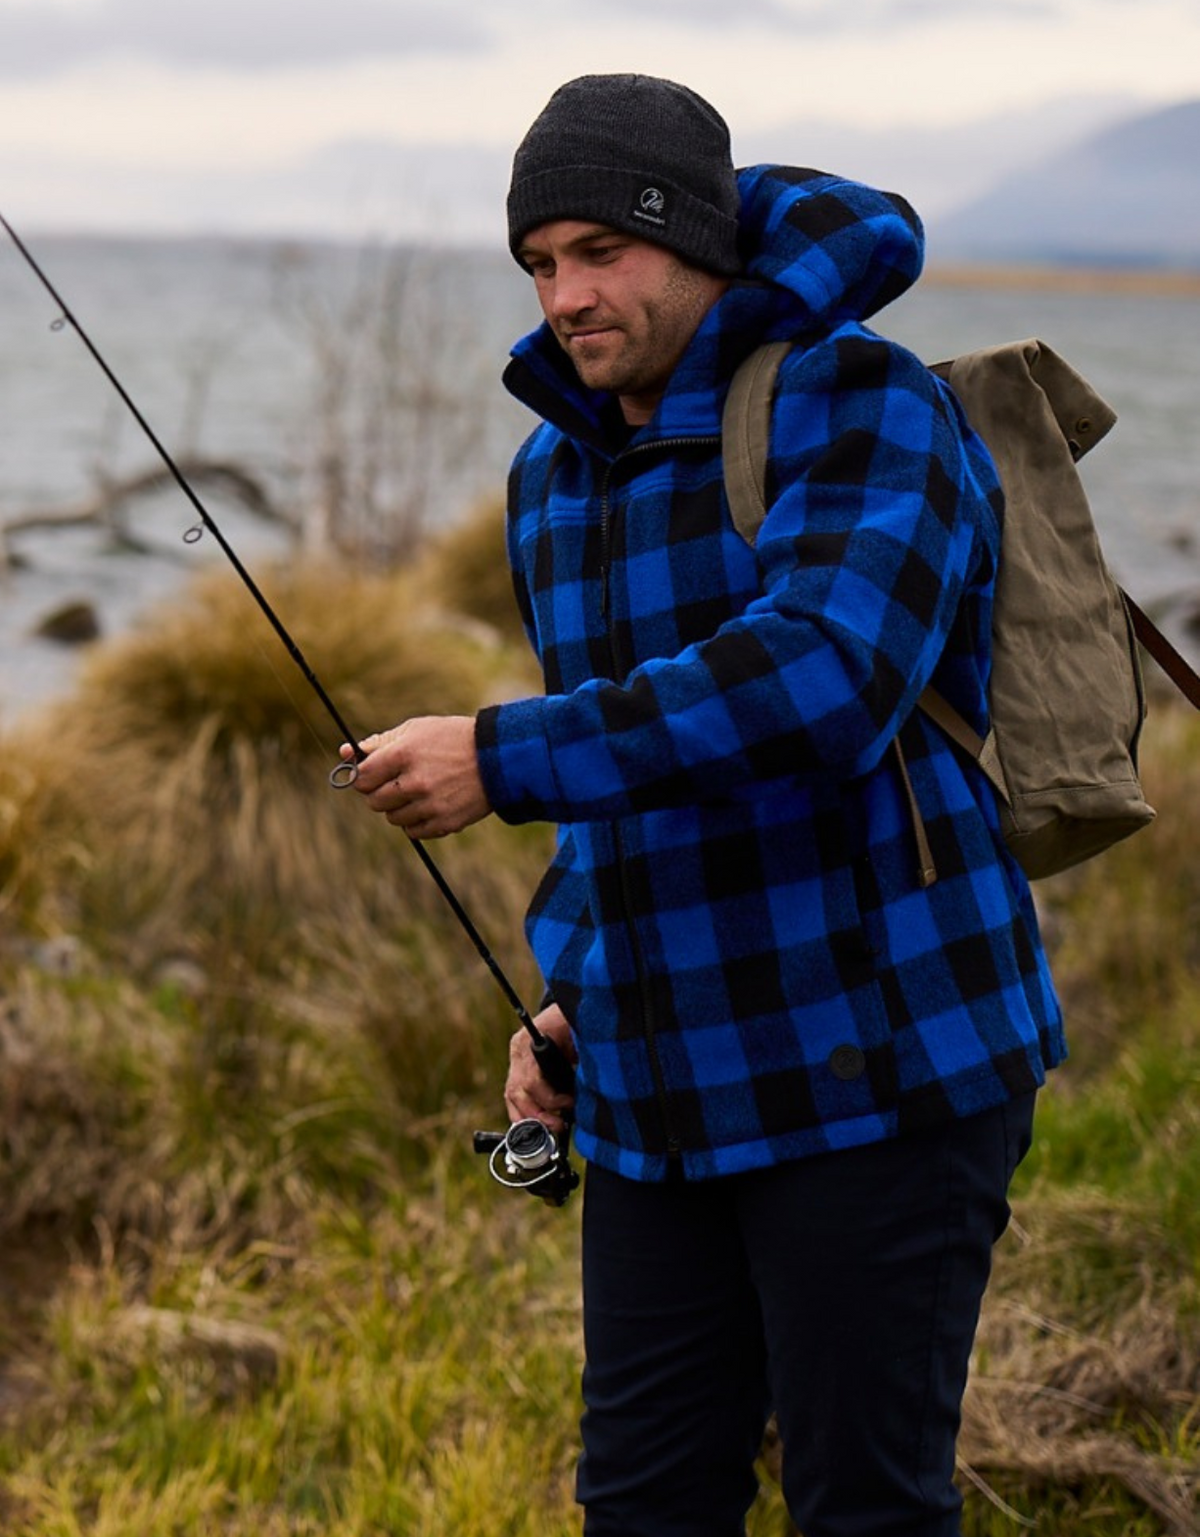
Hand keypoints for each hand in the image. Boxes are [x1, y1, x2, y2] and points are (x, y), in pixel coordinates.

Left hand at [341, 716, 490, 838]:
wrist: (498, 757)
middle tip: (395, 783)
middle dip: (379, 792)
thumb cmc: (452, 739)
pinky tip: (429, 805)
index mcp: (403, 754)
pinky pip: (413, 832)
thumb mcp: (416, 730)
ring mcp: (430, 805)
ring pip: (392, 818)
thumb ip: (379, 742)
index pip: (362, 777)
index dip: (363, 777)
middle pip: (374, 801)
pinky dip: (416, 822)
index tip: (372, 774)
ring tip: (417, 792)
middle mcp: (414, 782)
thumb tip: (344, 753)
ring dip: (398, 808)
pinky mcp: (444, 822)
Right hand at [505, 1004, 576, 1134]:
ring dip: (531, 1118)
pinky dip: (526, 1113)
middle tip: (560, 1126)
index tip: (569, 1103)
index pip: (530, 1081)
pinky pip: (514, 1097)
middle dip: (538, 1115)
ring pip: (512, 1098)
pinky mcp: (519, 1069)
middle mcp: (517, 1051)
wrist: (573, 1002)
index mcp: (528, 1040)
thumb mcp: (582, 1033)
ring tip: (553, 1128)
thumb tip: (591, 1088)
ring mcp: (515, 1060)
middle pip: (516, 1093)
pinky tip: (542, 1123)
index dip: (550, 1099)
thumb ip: (581, 1058)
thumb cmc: (577, 1018)